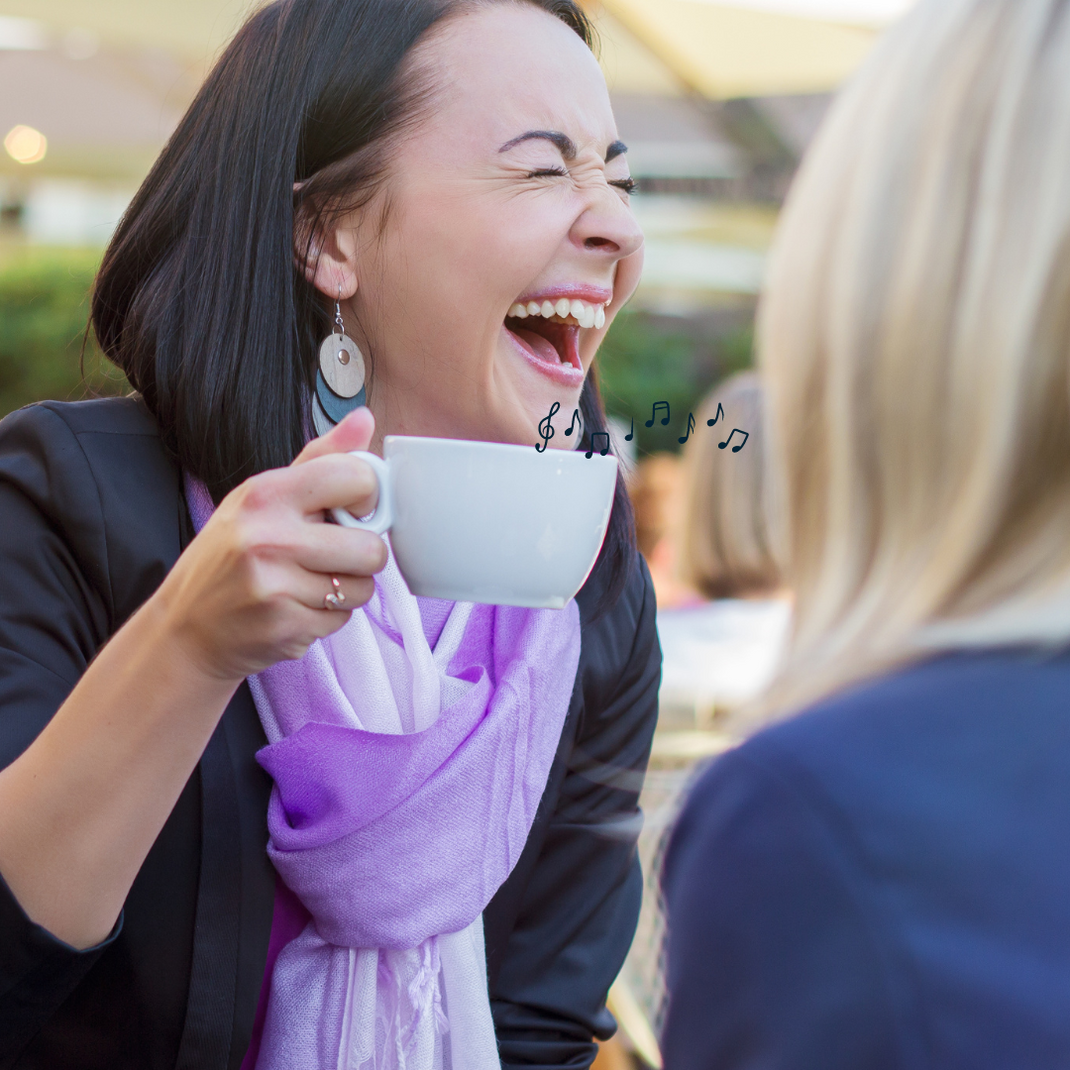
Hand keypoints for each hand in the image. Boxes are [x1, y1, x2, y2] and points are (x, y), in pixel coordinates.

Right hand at [155, 408, 386, 680]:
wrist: (186, 629)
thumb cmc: (231, 555)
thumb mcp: (262, 497)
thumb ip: (320, 458)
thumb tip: (364, 417)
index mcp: (266, 493)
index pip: (355, 478)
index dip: (368, 497)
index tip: (352, 510)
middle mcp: (268, 537)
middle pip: (372, 547)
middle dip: (362, 556)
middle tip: (332, 556)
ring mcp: (275, 586)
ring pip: (363, 587)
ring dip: (346, 590)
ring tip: (308, 584)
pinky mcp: (285, 627)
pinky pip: (343, 619)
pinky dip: (328, 617)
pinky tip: (295, 609)